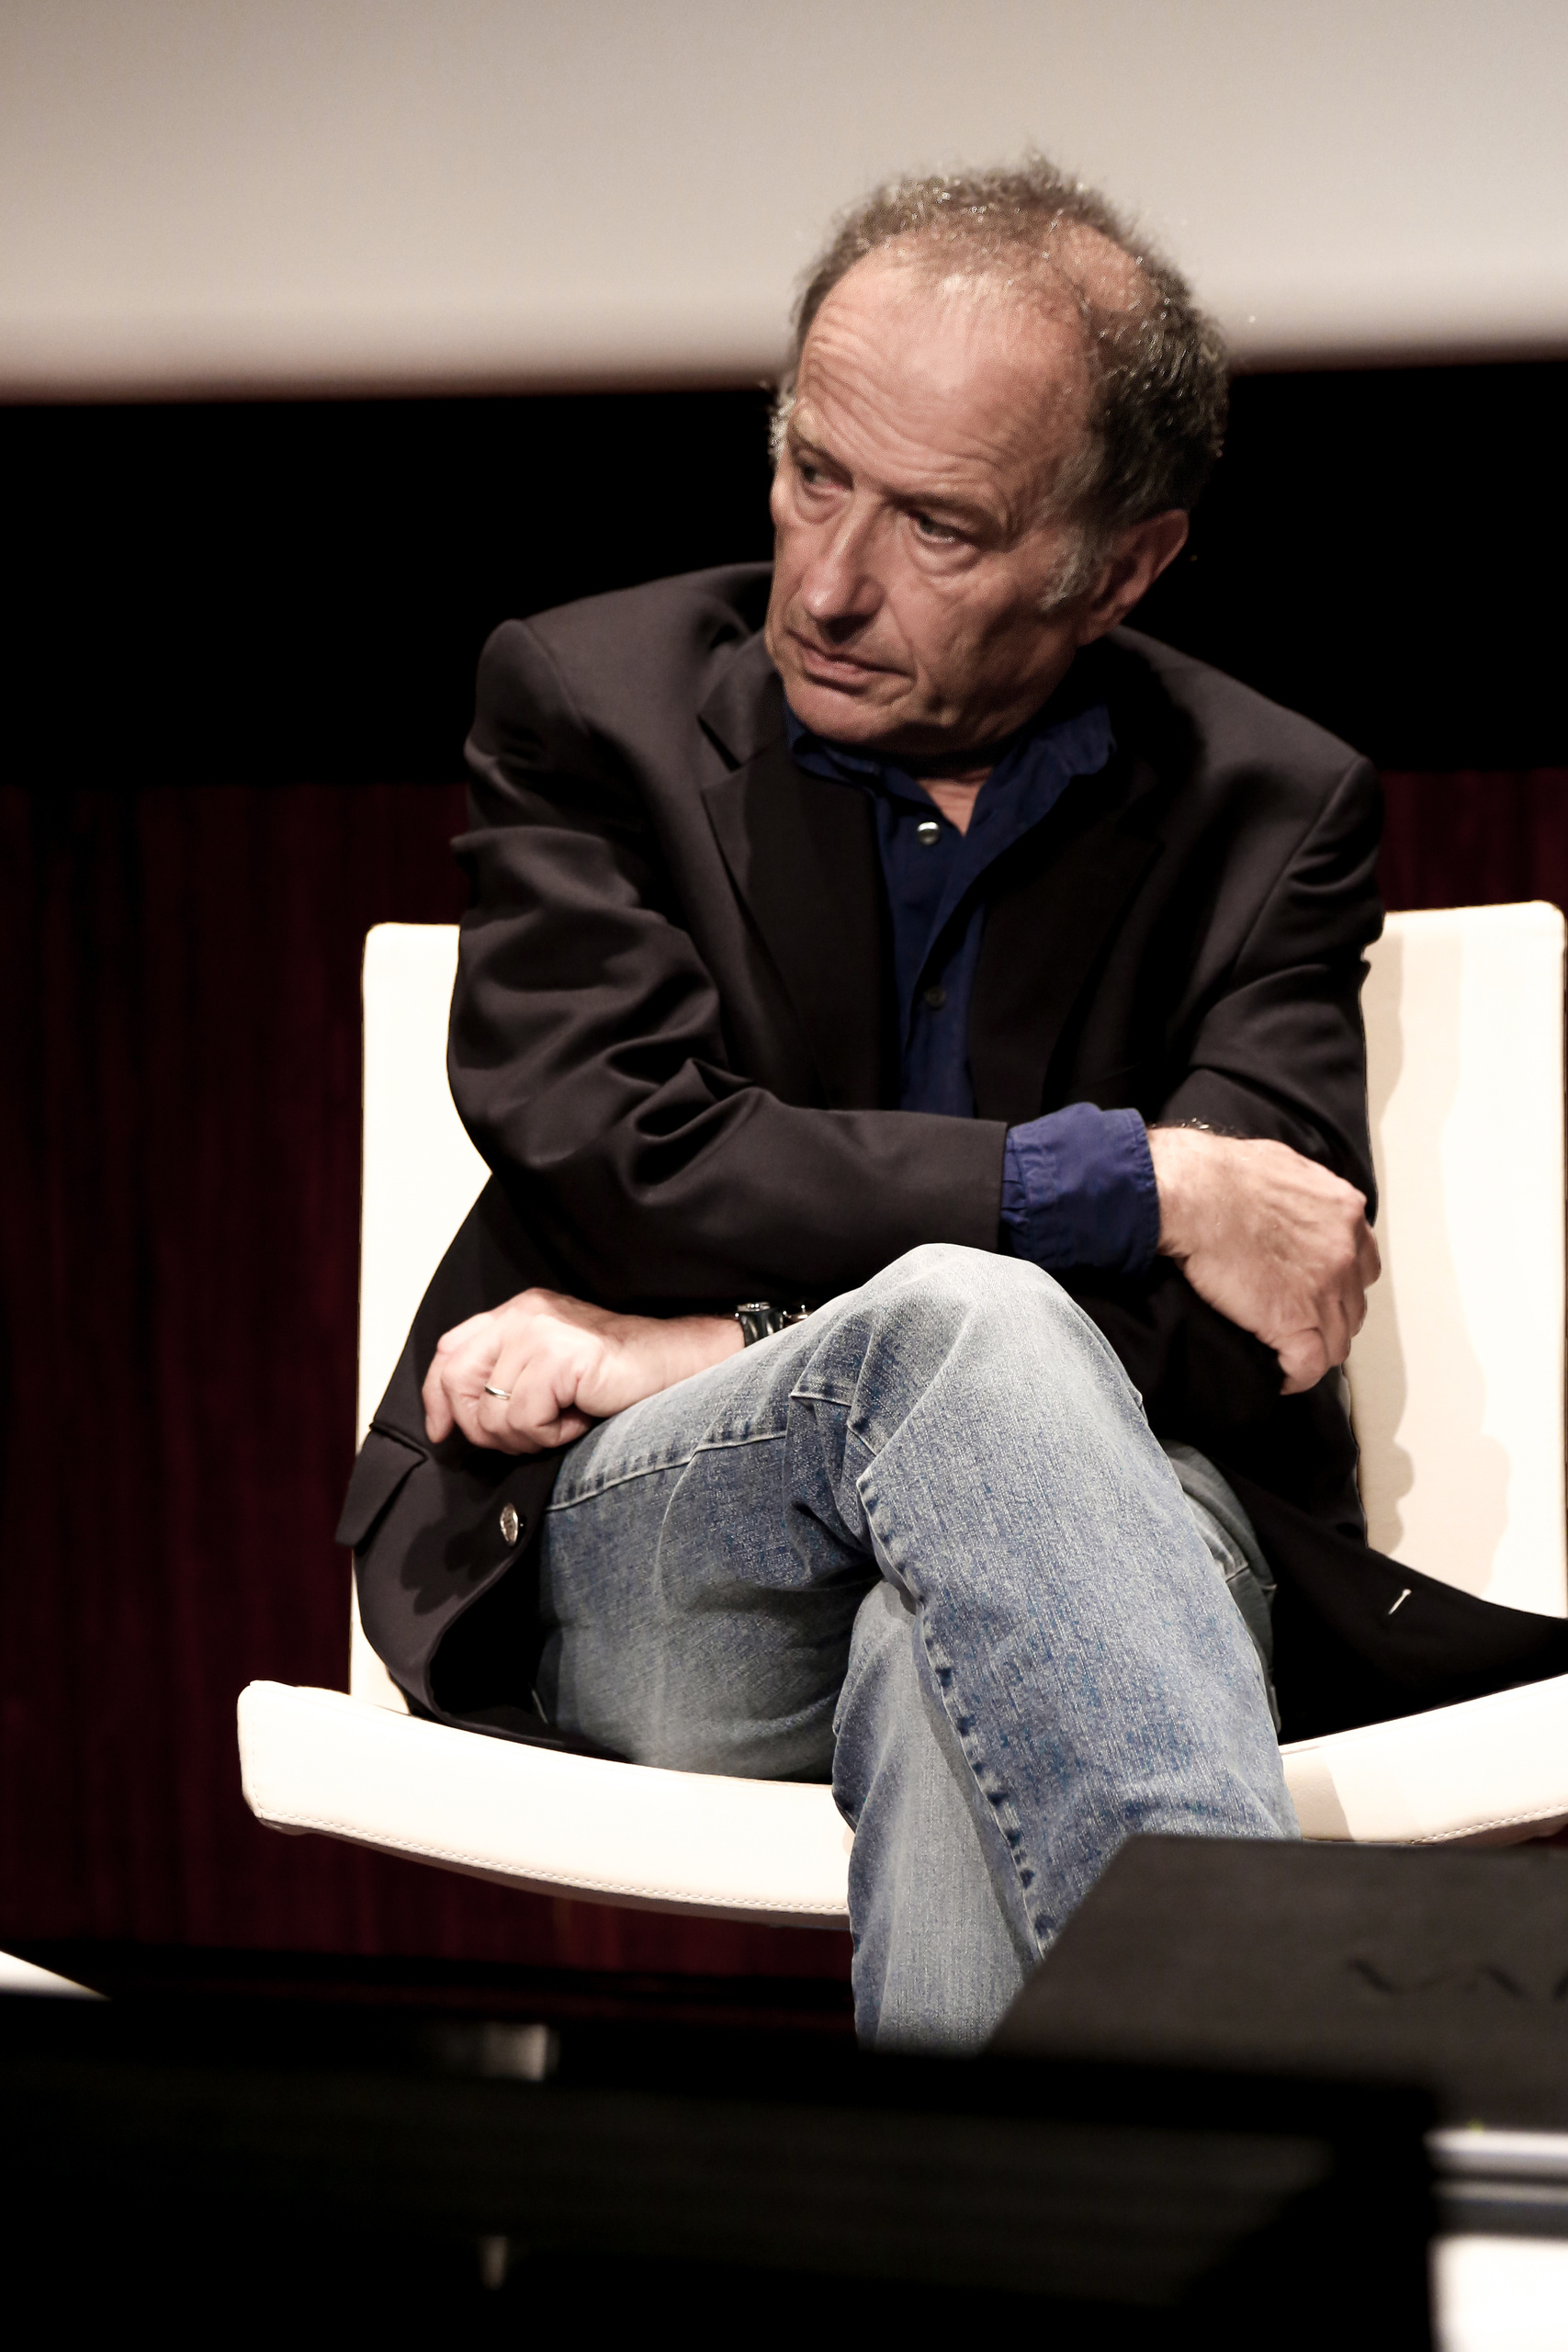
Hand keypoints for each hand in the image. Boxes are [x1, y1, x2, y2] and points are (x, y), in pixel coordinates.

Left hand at [422, 1290, 742, 1455]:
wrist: (680, 1365)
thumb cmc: (620, 1378)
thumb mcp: (550, 1371)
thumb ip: (504, 1377)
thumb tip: (449, 1424)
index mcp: (517, 1312)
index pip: (447, 1352)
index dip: (437, 1398)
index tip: (445, 1433)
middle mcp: (523, 1314)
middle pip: (456, 1381)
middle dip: (481, 1428)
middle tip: (527, 1437)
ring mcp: (541, 1331)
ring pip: (490, 1413)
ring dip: (527, 1436)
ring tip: (565, 1422)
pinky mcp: (561, 1355)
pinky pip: (523, 1419)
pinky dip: (550, 1435)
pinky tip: (579, 1421)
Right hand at [1147, 1127, 1380, 1394]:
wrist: (1192, 1195)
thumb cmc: (1218, 1174)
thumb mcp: (1280, 1166)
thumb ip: (1302, 1193)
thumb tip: (1290, 1205)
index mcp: (1344, 1211)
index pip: (1362, 1263)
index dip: (1339, 1284)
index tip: (1316, 1292)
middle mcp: (1345, 1250)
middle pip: (1352, 1305)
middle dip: (1327, 1318)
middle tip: (1295, 1322)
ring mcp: (1325, 1288)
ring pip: (1336, 1340)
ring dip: (1311, 1349)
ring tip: (1284, 1353)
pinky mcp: (1295, 1320)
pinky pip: (1307, 1366)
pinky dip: (1294, 1377)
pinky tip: (1277, 1376)